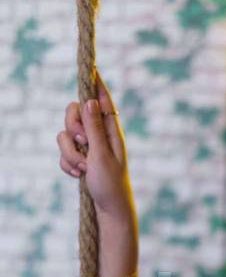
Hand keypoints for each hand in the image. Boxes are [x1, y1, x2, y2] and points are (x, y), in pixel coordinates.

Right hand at [56, 68, 134, 219]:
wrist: (109, 210)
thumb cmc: (111, 183)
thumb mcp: (102, 154)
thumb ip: (94, 128)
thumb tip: (90, 100)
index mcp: (112, 131)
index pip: (102, 101)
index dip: (95, 84)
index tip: (91, 66)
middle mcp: (99, 135)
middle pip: (74, 112)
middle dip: (72, 127)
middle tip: (83, 144)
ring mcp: (88, 147)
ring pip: (64, 134)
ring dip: (70, 153)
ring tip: (83, 168)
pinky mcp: (79, 159)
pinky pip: (63, 152)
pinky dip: (67, 164)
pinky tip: (78, 175)